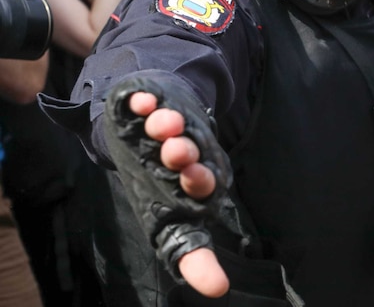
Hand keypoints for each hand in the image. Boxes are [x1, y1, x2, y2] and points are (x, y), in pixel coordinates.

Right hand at [127, 92, 228, 297]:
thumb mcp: (176, 226)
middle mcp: (185, 150)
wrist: (151, 132)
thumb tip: (217, 291)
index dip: (202, 180)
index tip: (199, 180)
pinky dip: (144, 99)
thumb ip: (193, 256)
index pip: (204, 181)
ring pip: (170, 123)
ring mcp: (166, 126)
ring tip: (163, 123)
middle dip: (184, 151)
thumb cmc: (166, 187)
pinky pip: (146, 99)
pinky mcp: (146, 105)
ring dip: (166, 123)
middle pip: (188, 150)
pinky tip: (143, 101)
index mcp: (196, 179)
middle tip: (178, 151)